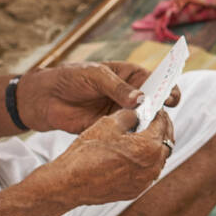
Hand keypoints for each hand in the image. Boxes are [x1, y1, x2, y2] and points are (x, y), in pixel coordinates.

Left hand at [17, 62, 178, 134]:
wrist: (44, 98)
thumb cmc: (70, 78)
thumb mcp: (95, 76)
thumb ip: (117, 87)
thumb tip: (140, 99)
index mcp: (132, 76)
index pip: (157, 81)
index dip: (168, 89)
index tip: (171, 98)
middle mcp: (132, 95)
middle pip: (156, 103)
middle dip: (162, 110)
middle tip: (161, 116)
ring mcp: (124, 112)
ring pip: (146, 120)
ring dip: (150, 125)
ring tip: (149, 129)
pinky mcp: (114, 128)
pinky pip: (129, 133)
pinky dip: (134, 137)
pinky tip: (136, 140)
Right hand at [42, 108, 175, 205]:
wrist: (69, 184)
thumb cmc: (85, 154)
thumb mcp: (107, 124)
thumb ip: (129, 115)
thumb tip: (137, 112)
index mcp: (148, 147)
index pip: (163, 124)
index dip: (159, 114)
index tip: (155, 110)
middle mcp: (152, 166)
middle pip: (166, 142)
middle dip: (162, 129)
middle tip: (155, 121)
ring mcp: (145, 181)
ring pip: (159, 159)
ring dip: (155, 146)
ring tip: (145, 136)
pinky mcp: (136, 190)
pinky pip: (148, 172)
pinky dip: (147, 161)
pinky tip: (135, 154)